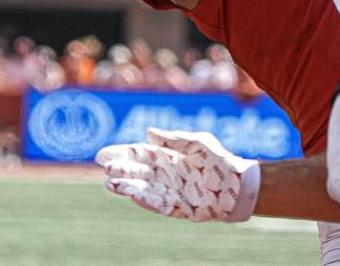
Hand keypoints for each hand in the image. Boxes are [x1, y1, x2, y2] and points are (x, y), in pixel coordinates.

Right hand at [95, 127, 259, 222]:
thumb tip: (148, 133)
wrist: (236, 183)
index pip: (140, 154)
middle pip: (138, 171)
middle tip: (106, 166)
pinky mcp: (175, 206)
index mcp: (168, 156)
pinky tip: (131, 194)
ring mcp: (168, 190)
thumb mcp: (198, 142)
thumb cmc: (218, 159)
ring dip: (126, 186)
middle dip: (122, 168)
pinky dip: (143, 199)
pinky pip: (156, 203)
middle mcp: (165, 174)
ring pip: (142, 188)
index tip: (103, 153)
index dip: (122, 153)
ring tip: (110, 183)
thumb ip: (174, 139)